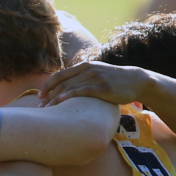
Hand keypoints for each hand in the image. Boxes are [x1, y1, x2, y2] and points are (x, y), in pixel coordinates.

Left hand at [37, 60, 151, 106]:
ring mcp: (95, 77)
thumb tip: (68, 89)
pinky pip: (83, 91)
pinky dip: (70, 95)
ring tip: (47, 109)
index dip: (48, 85)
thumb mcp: (97, 74)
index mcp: (84, 66)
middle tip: (40, 107)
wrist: (136, 80)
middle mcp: (88, 70)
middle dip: (49, 95)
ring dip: (56, 99)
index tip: (39, 96)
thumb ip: (83, 78)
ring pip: (70, 87)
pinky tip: (61, 102)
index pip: (60, 75)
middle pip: (62, 82)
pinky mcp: (103, 87)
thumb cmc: (114, 80)